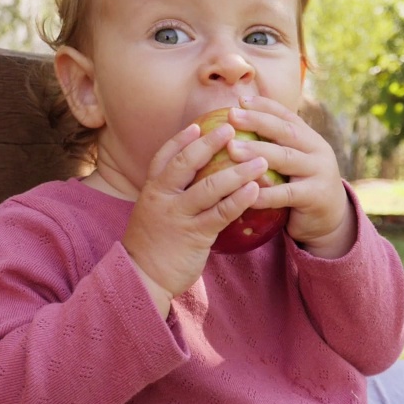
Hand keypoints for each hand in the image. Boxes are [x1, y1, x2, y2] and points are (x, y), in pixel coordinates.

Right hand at [122, 121, 269, 313]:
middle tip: (232, 129)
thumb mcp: (153, 214)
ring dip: (237, 171)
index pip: (165, 157)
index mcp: (152, 190)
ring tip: (261, 160)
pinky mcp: (194, 235)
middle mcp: (163, 198)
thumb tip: (193, 181)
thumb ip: (170, 196)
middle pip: (186, 163)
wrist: (141, 278)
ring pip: (209, 186)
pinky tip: (256, 190)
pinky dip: (239, 199)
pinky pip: (220, 213)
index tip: (199, 125)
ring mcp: (178, 216)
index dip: (181, 139)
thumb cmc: (153, 246)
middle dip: (209, 144)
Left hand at [227, 96, 354, 257]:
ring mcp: (319, 172)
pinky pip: (286, 193)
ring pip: (285, 158)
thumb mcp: (294, 162)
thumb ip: (275, 146)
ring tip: (232, 148)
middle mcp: (317, 151)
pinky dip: (266, 192)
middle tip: (231, 116)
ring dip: (257, 152)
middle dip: (257, 122)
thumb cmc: (301, 186)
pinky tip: (247, 191)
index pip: (286, 116)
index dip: (264, 106)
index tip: (240, 100)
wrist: (332, 218)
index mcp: (310, 138)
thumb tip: (237, 126)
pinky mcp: (316, 196)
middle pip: (285, 132)